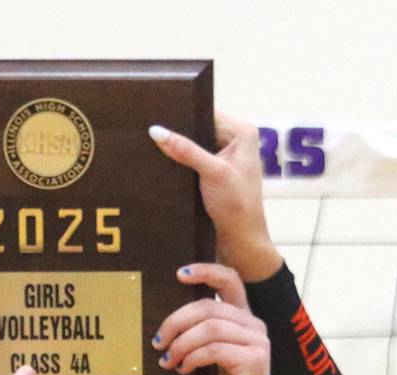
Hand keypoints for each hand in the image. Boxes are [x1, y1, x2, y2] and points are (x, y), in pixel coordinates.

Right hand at [149, 112, 282, 282]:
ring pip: (195, 144)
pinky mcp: (215, 172)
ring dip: (179, 148)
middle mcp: (236, 140)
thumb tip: (157, 131)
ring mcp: (225, 157)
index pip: (208, 112)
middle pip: (200, 127)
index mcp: (243, 133)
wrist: (242, 241)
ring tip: (155, 145)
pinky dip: (182, 162)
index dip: (185, 113)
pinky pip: (194, 159)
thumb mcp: (212, 173)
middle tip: (153, 131)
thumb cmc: (237, 207)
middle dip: (180, 132)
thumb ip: (186, 151)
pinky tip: (165, 162)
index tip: (160, 113)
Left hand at [153, 263, 272, 374]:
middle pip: (209, 307)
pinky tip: (184, 369)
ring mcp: (258, 343)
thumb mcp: (211, 355)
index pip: (230, 280)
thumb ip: (201, 332)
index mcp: (245, 319)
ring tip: (168, 359)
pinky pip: (214, 350)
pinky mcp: (254, 361)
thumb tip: (167, 320)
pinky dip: (193, 358)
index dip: (205, 271)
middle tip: (158, 340)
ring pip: (210, 328)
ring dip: (182, 343)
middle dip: (176, 321)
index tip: (179, 274)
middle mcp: (255, 326)